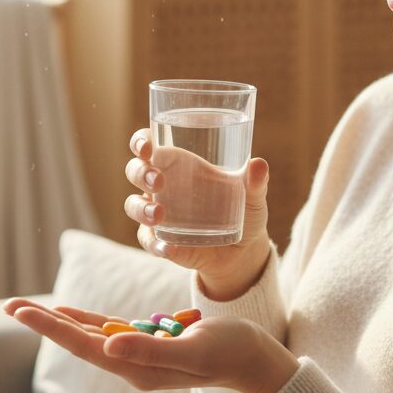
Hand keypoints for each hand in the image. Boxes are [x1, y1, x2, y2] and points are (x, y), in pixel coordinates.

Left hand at [2, 297, 297, 392]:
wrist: (253, 359)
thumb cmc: (230, 350)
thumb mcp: (193, 350)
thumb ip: (151, 349)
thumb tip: (108, 344)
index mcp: (138, 368)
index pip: (84, 345)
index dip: (51, 327)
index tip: (21, 312)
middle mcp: (132, 364)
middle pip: (78, 340)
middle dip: (43, 323)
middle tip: (8, 306)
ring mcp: (139, 354)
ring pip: (89, 335)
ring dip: (58, 321)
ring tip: (26, 309)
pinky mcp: (149, 342)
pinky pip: (108, 330)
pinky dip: (85, 319)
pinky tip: (68, 312)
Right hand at [124, 128, 271, 299]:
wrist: (242, 250)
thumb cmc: (242, 208)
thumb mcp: (251, 195)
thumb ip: (254, 181)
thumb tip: (259, 165)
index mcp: (178, 163)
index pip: (147, 144)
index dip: (140, 141)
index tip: (147, 146)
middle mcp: (161, 185)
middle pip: (135, 171)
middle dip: (140, 173)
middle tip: (158, 181)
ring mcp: (157, 213)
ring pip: (133, 205)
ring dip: (141, 208)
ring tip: (160, 215)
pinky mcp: (161, 240)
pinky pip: (148, 240)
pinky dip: (155, 243)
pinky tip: (168, 247)